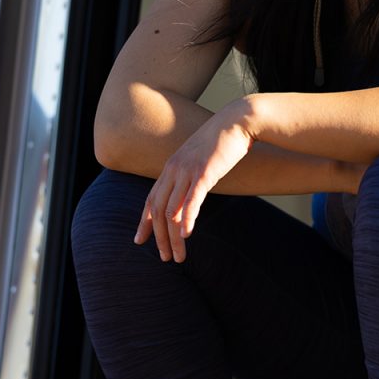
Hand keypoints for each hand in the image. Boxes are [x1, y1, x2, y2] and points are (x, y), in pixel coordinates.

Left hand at [134, 100, 255, 261]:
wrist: (237, 121)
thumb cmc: (222, 141)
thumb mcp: (200, 158)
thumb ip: (191, 173)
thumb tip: (191, 189)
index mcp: (171, 167)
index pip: (151, 199)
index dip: (144, 222)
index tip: (140, 240)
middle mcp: (174, 169)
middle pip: (158, 209)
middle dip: (159, 237)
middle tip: (164, 257)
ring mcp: (187, 171)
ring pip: (172, 210)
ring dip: (173, 237)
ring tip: (178, 256)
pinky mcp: (204, 172)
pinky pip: (191, 200)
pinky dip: (186, 219)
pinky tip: (186, 235)